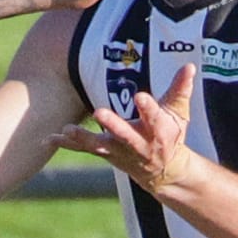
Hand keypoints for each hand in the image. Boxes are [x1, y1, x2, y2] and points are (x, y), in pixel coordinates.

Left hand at [54, 65, 195, 192]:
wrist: (165, 172)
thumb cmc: (171, 135)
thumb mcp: (179, 113)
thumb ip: (181, 89)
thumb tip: (190, 66)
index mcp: (159, 130)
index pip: (155, 117)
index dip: (148, 107)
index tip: (141, 96)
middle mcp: (139, 143)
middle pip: (126, 134)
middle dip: (113, 125)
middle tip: (99, 112)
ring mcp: (121, 151)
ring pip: (100, 146)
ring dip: (83, 138)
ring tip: (67, 129)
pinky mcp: (106, 154)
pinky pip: (84, 149)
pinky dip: (67, 144)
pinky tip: (47, 138)